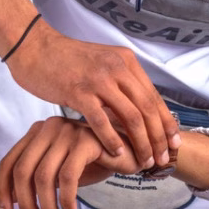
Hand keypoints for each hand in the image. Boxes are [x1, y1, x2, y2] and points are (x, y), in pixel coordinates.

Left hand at [0, 116, 142, 208]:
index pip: (8, 163)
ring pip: (44, 177)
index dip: (3, 192)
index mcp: (36, 133)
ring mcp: (67, 131)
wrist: (128, 151)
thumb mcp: (56, 173)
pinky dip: (66, 201)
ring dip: (47, 207)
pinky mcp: (86, 141)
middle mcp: (48, 128)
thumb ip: (30, 181)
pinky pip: (67, 177)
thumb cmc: (91, 162)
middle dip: (26, 204)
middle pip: (22, 171)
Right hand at [8, 21, 180, 168]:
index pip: (154, 97)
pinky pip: (101, 121)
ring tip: (144, 162)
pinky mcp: (78, 92)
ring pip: (131, 117)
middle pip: (147, 109)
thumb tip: (138, 107)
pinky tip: (117, 154)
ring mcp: (98, 80)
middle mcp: (117, 68)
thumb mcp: (102, 63)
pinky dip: (112, 140)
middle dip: (158, 138)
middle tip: (163, 159)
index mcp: (126, 61)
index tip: (174, 142)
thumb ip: (121, 81)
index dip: (166, 122)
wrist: (34, 47)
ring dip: (141, 143)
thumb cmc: (66, 61)